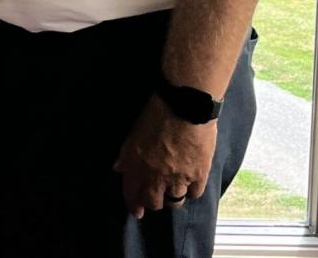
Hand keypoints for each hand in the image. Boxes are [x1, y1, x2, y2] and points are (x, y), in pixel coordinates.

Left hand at [113, 94, 216, 218]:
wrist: (185, 105)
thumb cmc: (157, 112)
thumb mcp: (135, 132)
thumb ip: (127, 154)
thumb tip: (118, 168)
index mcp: (137, 164)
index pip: (132, 193)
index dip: (134, 204)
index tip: (137, 211)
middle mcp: (156, 176)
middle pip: (154, 202)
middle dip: (153, 201)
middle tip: (156, 198)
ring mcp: (178, 178)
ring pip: (174, 201)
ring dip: (172, 196)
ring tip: (174, 190)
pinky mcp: (198, 175)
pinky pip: (194, 193)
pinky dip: (191, 190)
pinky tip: (190, 184)